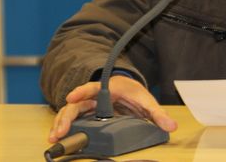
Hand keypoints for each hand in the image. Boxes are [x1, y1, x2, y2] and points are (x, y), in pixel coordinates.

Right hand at [48, 75, 177, 142]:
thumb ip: (158, 114)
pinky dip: (64, 128)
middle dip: (67, 116)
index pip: (93, 87)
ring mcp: (88, 106)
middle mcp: (94, 96)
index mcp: (108, 88)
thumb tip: (171, 126)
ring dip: (61, 124)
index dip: (82, 91)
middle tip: (60, 131)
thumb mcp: (147, 102)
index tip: (72, 96)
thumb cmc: (134, 93)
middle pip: (77, 104)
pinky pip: (72, 120)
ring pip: (71, 112)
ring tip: (54, 137)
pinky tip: (58, 138)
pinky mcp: (85, 116)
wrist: (127, 91)